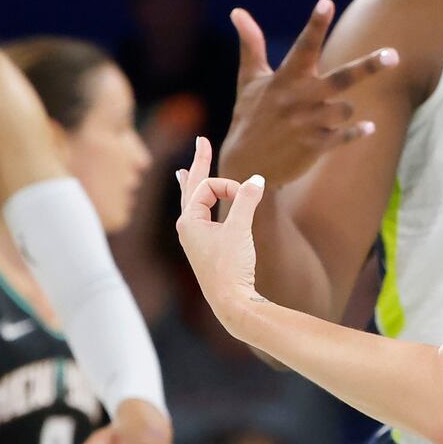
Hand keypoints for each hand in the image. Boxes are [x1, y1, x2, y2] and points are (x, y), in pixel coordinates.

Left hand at [175, 137, 264, 335]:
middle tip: (201, 141)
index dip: (231, 187)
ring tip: (185, 171)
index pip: (209, 187)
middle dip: (199, 164)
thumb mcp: (240, 230)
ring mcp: (195, 238)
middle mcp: (188, 227)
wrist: (231, 302)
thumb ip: (247, 200)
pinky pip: (200, 217)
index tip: (248, 196)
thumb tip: (257, 179)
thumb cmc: (231, 267)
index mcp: (189, 220)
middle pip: (192, 187)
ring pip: (194, 203)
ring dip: (194, 184)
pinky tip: (197, 207)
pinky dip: (201, 205)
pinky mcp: (206, 248)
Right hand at [216, 0, 397, 187]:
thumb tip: (236, 11)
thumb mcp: (248, 80)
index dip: (315, 25)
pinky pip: (345, 135)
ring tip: (322, 117)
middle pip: (341, 78)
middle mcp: (298, 99)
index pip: (302, 47)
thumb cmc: (250, 116)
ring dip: (343, 110)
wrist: (245, 167)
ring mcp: (308, 124)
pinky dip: (358, 131)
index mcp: (284, 79)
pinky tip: (369, 128)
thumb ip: (251, 45)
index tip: (326, 2)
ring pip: (345, 108)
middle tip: (394, 55)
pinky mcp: (315, 146)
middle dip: (368, 67)